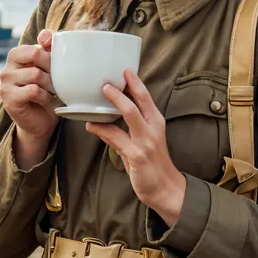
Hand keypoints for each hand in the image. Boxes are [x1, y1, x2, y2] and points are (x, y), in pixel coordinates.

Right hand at [0, 29, 58, 140]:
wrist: (42, 120)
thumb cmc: (47, 90)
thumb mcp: (50, 67)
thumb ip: (49, 48)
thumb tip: (45, 35)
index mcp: (16, 56)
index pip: (35, 46)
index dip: (51, 56)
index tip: (56, 67)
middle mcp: (7, 68)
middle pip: (36, 55)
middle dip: (52, 68)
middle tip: (57, 80)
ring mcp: (5, 83)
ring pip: (36, 74)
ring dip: (50, 84)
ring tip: (52, 91)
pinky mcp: (8, 98)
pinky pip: (33, 90)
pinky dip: (44, 95)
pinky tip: (45, 99)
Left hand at [85, 70, 185, 226]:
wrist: (166, 188)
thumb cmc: (152, 164)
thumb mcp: (141, 143)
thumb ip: (122, 132)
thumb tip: (100, 122)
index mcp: (156, 122)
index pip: (146, 97)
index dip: (136, 82)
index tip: (125, 69)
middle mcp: (153, 128)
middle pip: (141, 100)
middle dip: (127, 86)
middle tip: (110, 77)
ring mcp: (146, 141)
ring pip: (130, 114)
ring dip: (116, 101)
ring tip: (103, 91)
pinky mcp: (137, 155)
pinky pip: (116, 137)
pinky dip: (102, 129)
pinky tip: (91, 125)